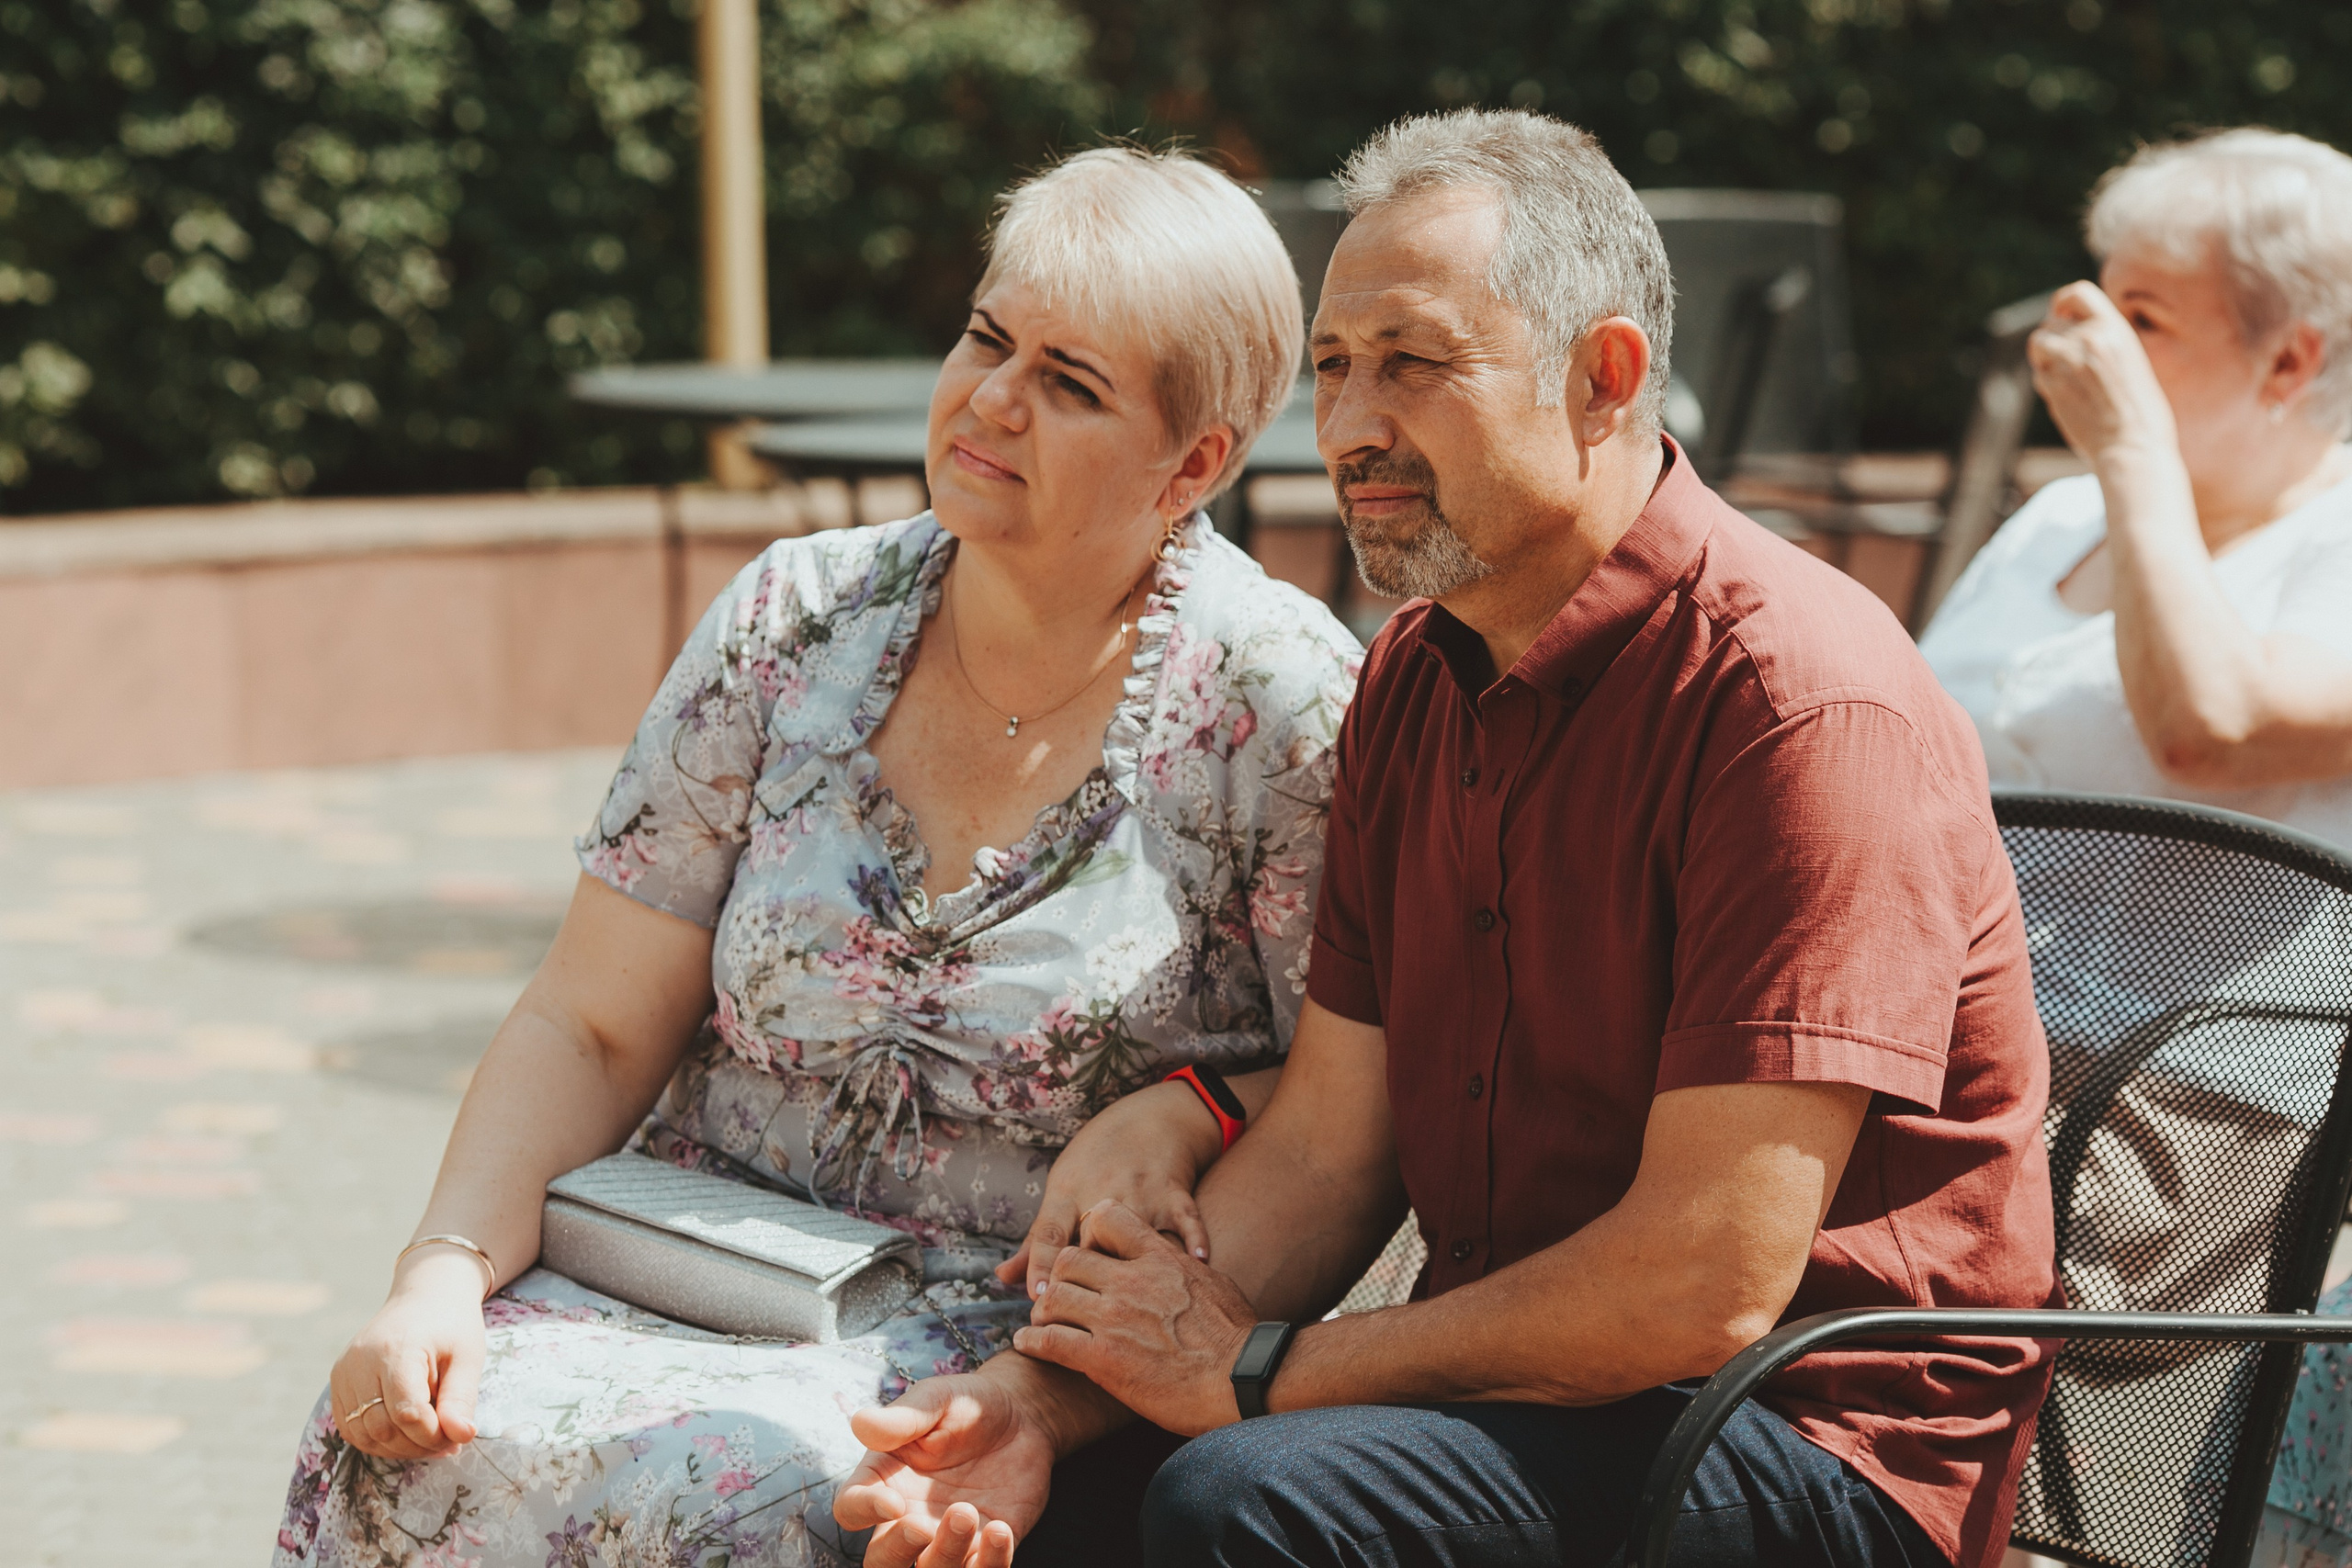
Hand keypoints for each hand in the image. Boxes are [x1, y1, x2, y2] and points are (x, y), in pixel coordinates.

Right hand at [327, 1251, 487, 1459]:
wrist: (424, 1297)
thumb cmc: (450, 1326)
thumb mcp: (468, 1357)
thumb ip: (461, 1399)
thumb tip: (462, 1436)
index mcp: (396, 1350)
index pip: (407, 1413)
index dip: (432, 1436)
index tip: (456, 1438)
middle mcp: (361, 1362)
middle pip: (382, 1428)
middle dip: (417, 1445)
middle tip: (447, 1442)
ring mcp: (343, 1372)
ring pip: (363, 1434)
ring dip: (397, 1447)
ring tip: (428, 1437)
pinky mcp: (337, 1381)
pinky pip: (351, 1427)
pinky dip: (378, 1439)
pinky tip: (405, 1432)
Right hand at [833, 1367, 1060, 1567]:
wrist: (1020, 1415)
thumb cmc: (965, 1406)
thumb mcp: (935, 1400)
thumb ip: (902, 1418)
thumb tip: (860, 1423)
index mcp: (884, 1481)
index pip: (852, 1508)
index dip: (864, 1510)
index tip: (893, 1502)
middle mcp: (908, 1517)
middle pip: (881, 1561)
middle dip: (896, 1553)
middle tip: (920, 1527)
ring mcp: (946, 1538)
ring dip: (946, 1555)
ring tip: (966, 1512)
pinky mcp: (986, 1548)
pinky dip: (990, 1562)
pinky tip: (1000, 1529)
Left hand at [996, 1078, 1221, 1302]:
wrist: (1150, 1119)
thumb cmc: (1095, 1162)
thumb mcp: (1062, 1190)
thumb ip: (1036, 1240)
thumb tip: (1003, 1277)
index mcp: (1068, 1192)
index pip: (1049, 1233)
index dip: (1041, 1265)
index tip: (1039, 1298)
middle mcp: (1101, 1190)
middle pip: (1089, 1239)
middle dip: (1084, 1276)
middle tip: (1081, 1318)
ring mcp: (1141, 1191)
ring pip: (1135, 1234)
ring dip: (1136, 1268)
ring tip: (1137, 1312)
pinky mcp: (1175, 1192)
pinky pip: (1186, 1217)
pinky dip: (1195, 1237)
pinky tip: (1199, 1260)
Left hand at [1014, 1201, 1258, 1435]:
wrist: (1241, 1378)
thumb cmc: (1236, 1335)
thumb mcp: (1213, 1282)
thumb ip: (1184, 1267)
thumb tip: (1184, 1261)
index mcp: (1159, 1257)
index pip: (1106, 1217)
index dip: (1090, 1234)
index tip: (1090, 1253)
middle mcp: (1131, 1280)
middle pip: (1069, 1258)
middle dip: (1060, 1276)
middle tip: (1060, 1292)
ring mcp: (1114, 1318)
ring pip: (1054, 1297)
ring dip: (1045, 1309)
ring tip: (1043, 1319)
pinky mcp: (1102, 1358)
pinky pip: (1050, 1340)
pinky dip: (1033, 1341)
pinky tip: (1027, 1343)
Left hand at [2028, 281, 2180, 466]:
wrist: (2134, 445)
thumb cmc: (2140, 410)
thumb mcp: (2130, 361)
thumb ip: (2104, 343)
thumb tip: (2071, 331)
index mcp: (2115, 329)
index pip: (2079, 292)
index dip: (2063, 301)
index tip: (2060, 313)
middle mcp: (2089, 338)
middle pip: (2052, 321)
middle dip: (2054, 337)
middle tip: (2067, 360)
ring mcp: (2066, 361)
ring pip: (2038, 342)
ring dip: (2044, 356)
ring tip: (2066, 376)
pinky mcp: (2051, 385)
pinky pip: (2039, 375)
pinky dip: (2048, 383)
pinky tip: (2070, 400)